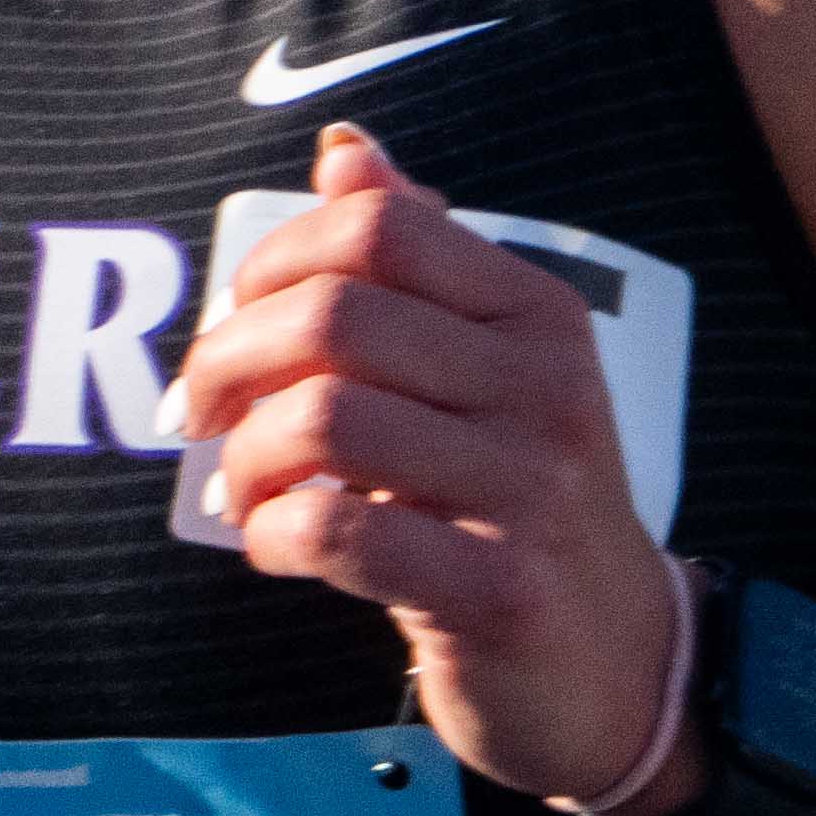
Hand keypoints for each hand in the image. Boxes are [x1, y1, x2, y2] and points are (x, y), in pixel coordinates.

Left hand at [167, 126, 682, 808]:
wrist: (613, 663)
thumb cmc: (517, 504)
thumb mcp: (490, 371)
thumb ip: (417, 264)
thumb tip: (346, 152)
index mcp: (536, 314)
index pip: (377, 228)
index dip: (271, 264)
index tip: (233, 323)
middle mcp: (546, 386)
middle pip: (332, 315)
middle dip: (228, 361)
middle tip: (202, 415)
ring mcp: (531, 489)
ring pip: (324, 418)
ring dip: (245, 458)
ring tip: (245, 491)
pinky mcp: (500, 589)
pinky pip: (337, 532)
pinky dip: (273, 535)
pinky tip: (278, 545)